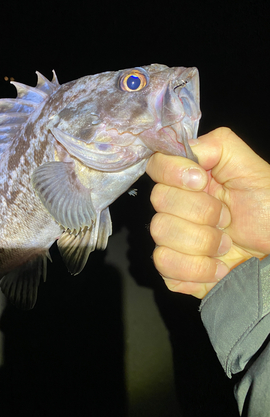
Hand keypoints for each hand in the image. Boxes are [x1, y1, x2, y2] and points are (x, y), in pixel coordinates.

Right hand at [146, 127, 269, 298]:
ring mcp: (172, 239)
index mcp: (190, 179)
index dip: (174, 173)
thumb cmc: (269, 211)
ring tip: (226, 246)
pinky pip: (164, 266)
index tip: (202, 182)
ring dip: (202, 243)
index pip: (157, 165)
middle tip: (227, 219)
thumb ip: (219, 146)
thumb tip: (184, 148)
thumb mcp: (252, 169)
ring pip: (160, 234)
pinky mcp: (173, 269)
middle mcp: (176, 207)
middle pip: (159, 201)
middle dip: (201, 212)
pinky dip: (196, 270)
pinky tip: (217, 269)